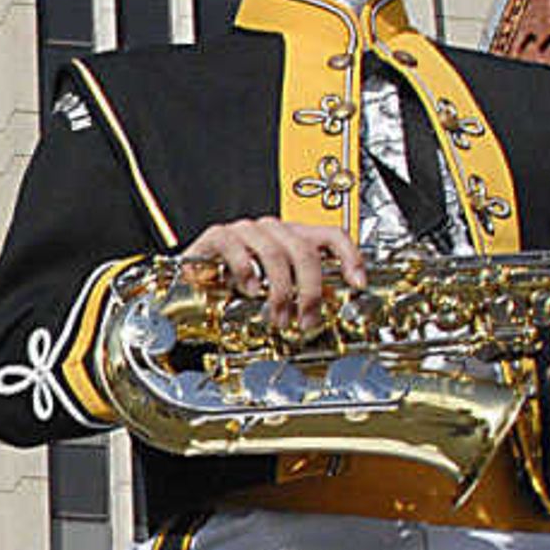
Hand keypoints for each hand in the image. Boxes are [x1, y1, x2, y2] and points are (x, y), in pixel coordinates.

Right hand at [180, 218, 362, 330]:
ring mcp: (246, 231)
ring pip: (275, 253)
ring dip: (280, 291)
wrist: (192, 280)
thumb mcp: (273, 290)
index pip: (331, 235)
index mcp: (292, 237)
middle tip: (307, 318)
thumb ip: (298, 292)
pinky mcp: (219, 237)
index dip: (350, 257)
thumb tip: (323, 309)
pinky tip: (249, 289)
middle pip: (305, 251)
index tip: (357, 284)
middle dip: (310, 290)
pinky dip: (246, 272)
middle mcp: (273, 230)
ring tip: (278, 316)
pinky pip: (237, 250)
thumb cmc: (233, 284)